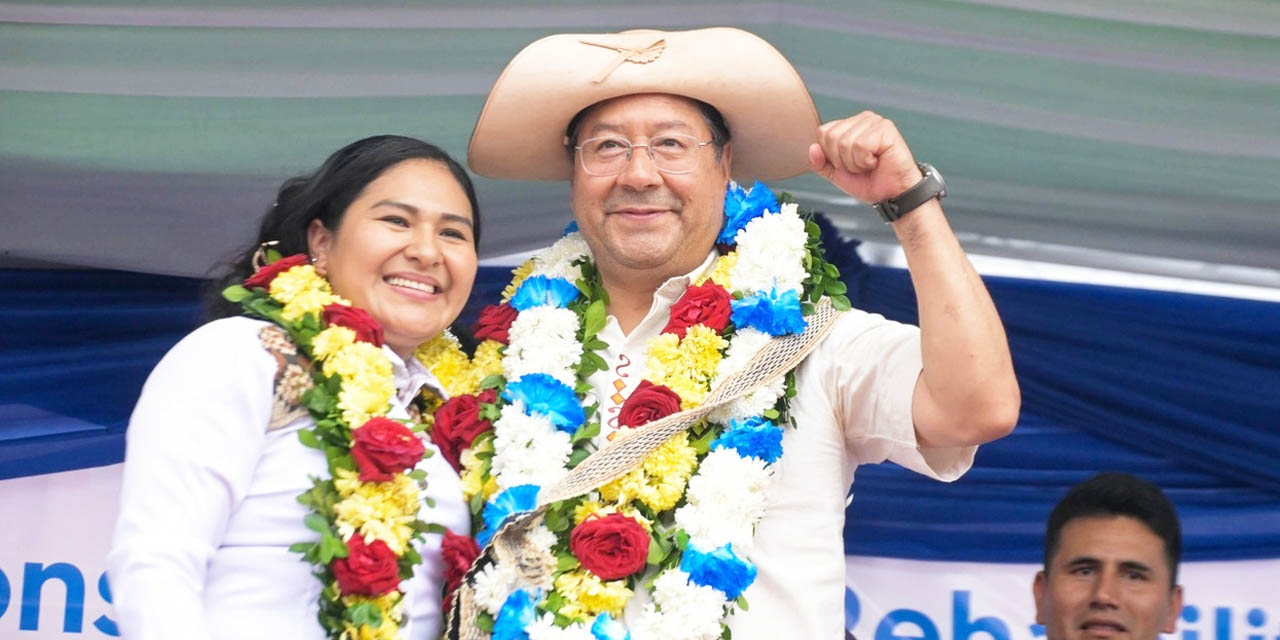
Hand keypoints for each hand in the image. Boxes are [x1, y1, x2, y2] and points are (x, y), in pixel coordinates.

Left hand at [807, 111, 922, 204]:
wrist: (893, 194)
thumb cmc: (870, 182)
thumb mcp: (838, 175)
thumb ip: (821, 163)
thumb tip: (812, 149)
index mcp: (850, 125)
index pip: (823, 132)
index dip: (831, 156)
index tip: (849, 164)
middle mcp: (862, 119)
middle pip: (831, 137)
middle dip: (842, 160)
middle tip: (860, 166)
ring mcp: (874, 121)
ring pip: (845, 142)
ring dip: (855, 162)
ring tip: (870, 164)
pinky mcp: (885, 128)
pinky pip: (861, 145)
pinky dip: (865, 161)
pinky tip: (877, 161)